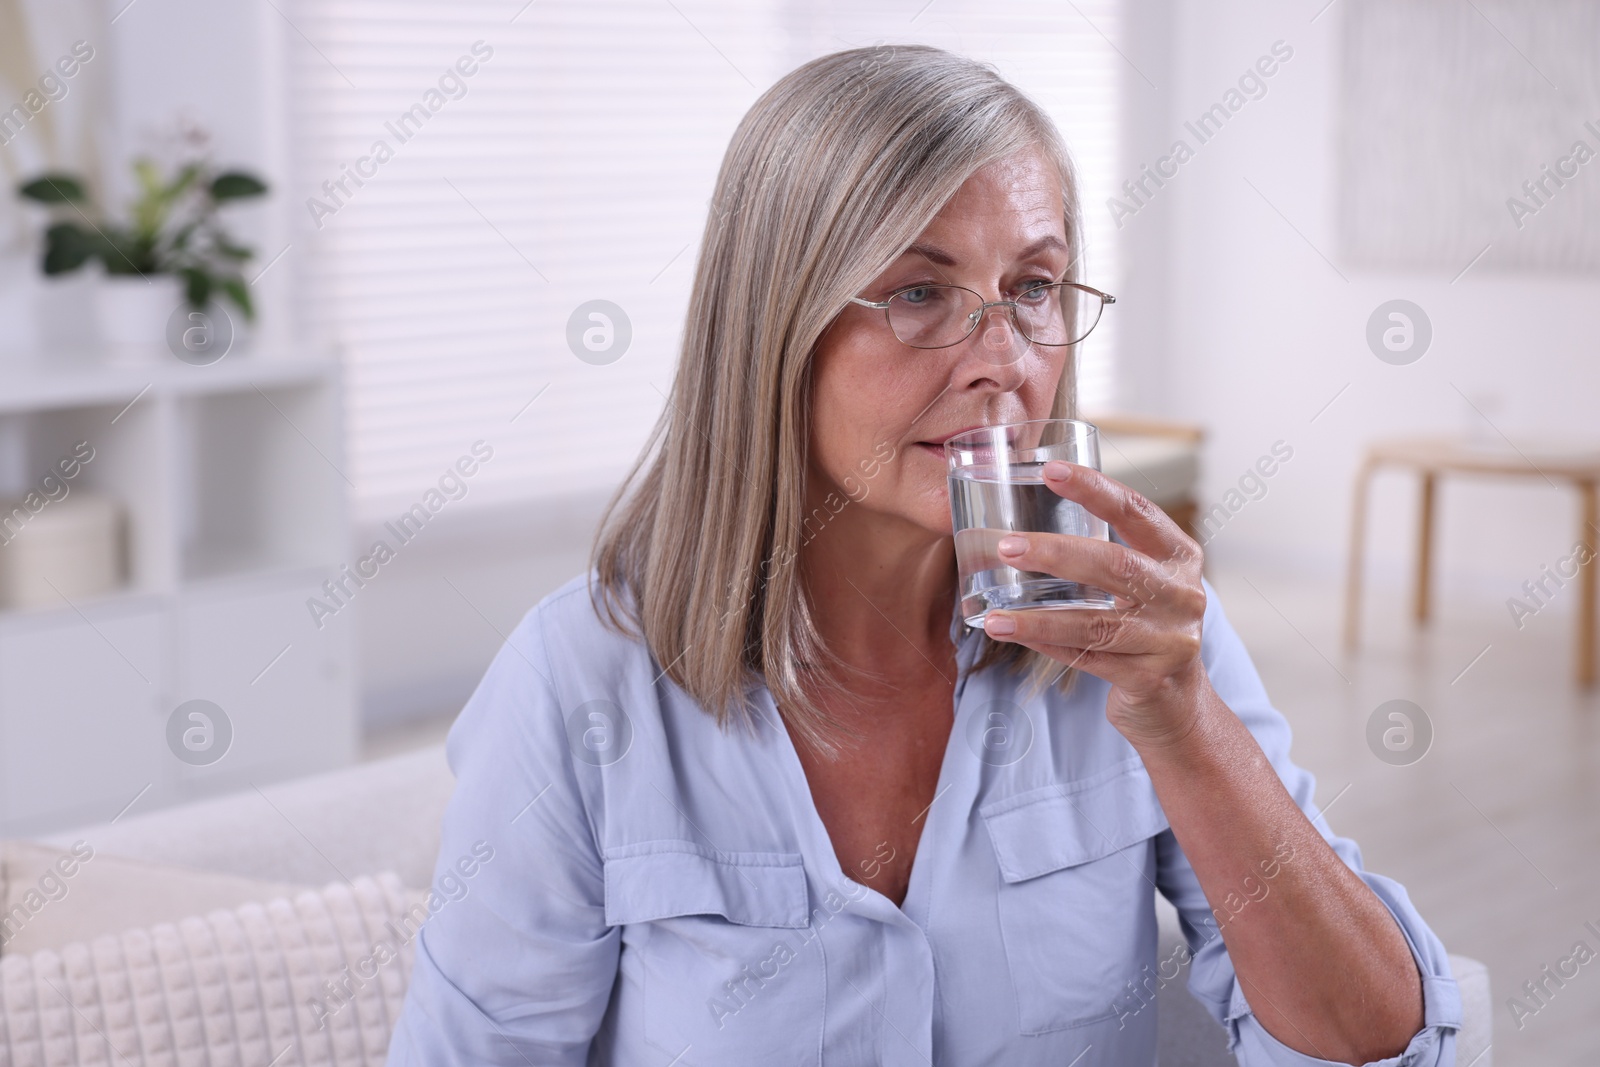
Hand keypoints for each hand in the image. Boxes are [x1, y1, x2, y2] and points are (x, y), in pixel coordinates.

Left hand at [979, 459, 1211, 749]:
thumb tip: (1028, 514)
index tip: (1050, 470)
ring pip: (1094, 623)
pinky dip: (1046, 646)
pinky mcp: (1149, 679)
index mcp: (1180, 557)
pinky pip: (1086, 659)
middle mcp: (1183, 595)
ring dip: (1036, 619)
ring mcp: (1169, 640)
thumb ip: (1105, 553)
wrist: (1177, 705)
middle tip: (1006, 546)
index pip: (1137, 511)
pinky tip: (1014, 635)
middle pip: (1114, 565)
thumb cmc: (1145, 628)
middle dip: (1056, 553)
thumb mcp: (1143, 583)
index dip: (1095, 489)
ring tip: (994, 617)